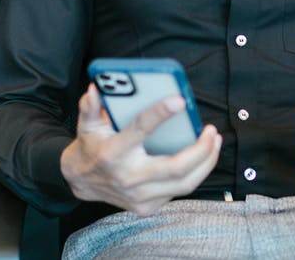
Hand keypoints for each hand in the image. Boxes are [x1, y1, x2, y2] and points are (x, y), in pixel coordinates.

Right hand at [60, 84, 221, 215]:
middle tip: (211, 131)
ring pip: (185, 184)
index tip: (179, 101)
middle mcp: (128, 178)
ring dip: (206, 162)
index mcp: (113, 153)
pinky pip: (179, 190)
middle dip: (201, 150)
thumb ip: (91, 106)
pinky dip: (196, 173)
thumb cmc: (91, 147)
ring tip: (214, 142)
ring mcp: (139, 197)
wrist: (80, 181)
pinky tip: (203, 157)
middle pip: (175, 168)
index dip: (160, 114)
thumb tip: (97, 88)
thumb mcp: (86, 123)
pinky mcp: (147, 207)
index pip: (140, 130)